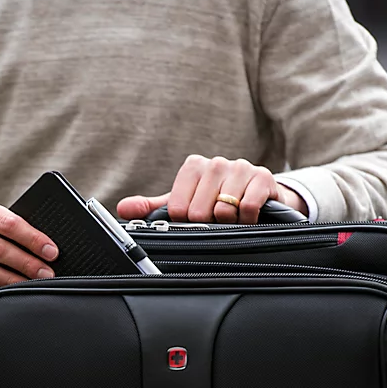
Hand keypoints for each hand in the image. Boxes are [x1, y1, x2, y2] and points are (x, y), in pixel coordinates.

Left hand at [116, 155, 308, 223]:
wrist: (259, 198)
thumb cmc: (216, 202)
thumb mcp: (184, 205)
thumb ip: (152, 208)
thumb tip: (123, 208)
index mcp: (193, 167)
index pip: (177, 207)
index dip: (186, 222)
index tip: (195, 220)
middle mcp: (215, 163)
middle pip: (199, 211)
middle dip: (209, 224)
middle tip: (216, 221)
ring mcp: (240, 168)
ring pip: (224, 209)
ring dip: (229, 223)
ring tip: (233, 218)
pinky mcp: (264, 177)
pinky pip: (248, 207)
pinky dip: (247, 219)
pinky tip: (248, 217)